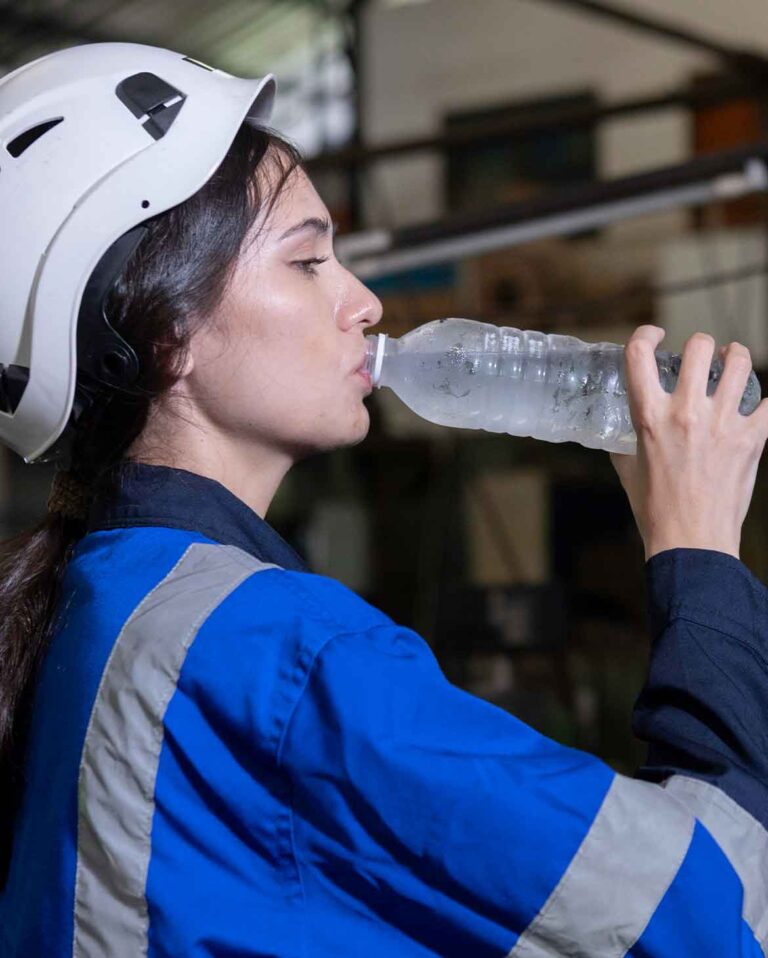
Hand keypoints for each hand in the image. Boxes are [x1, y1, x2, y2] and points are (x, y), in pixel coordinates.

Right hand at [610, 326, 767, 560]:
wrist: (691, 541)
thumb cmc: (656, 510)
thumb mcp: (628, 469)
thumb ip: (626, 443)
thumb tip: (623, 433)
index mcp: (649, 418)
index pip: (638, 355)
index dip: (645, 334)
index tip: (654, 335)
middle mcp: (685, 413)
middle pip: (698, 347)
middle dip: (700, 345)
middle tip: (702, 356)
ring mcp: (723, 423)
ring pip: (738, 363)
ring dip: (735, 357)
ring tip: (732, 363)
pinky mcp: (752, 438)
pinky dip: (764, 399)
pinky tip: (756, 403)